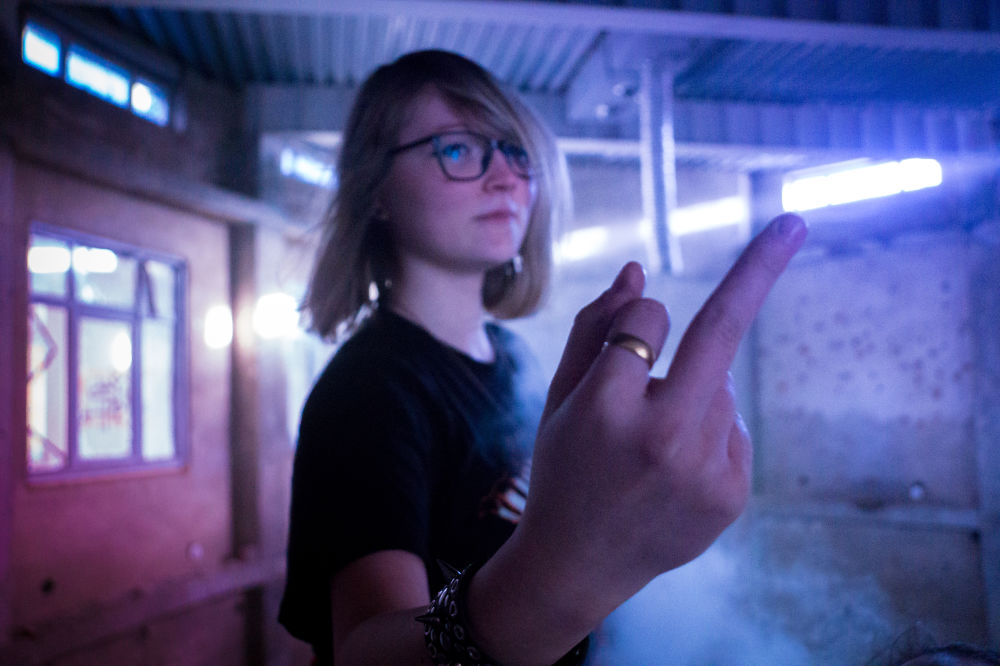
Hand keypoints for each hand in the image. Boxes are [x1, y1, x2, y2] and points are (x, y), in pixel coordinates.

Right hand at [524, 213, 807, 601]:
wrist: (577, 566)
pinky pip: (732, 425)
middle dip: (759, 272)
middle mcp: (662, 439)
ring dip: (694, 388)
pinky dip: (708, 427)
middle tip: (795, 223)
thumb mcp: (559, 397)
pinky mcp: (732, 493)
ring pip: (719, 385)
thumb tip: (640, 270)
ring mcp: (705, 471)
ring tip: (650, 445)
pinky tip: (672, 469)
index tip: (633, 325)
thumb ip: (594, 328)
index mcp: (606, 410)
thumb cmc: (562, 468)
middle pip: (718, 336)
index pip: (648, 321)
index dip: (637, 320)